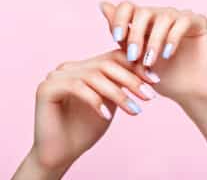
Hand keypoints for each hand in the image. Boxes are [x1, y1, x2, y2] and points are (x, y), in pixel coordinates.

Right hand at [15, 50, 156, 176]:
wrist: (61, 152)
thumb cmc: (86, 128)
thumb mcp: (110, 103)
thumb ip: (121, 86)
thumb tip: (148, 73)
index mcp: (85, 67)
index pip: (113, 58)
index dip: (136, 67)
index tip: (155, 81)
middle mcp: (71, 67)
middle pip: (106, 64)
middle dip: (132, 80)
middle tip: (150, 96)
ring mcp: (57, 75)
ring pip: (95, 76)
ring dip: (119, 94)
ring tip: (135, 111)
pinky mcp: (47, 88)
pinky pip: (77, 88)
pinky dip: (96, 101)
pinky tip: (108, 116)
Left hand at [101, 1, 206, 107]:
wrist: (191, 94)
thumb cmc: (164, 79)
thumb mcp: (137, 61)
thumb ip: (122, 36)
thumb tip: (102, 4)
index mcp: (147, 25)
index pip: (129, 7)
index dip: (119, 18)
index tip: (116, 38)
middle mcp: (163, 17)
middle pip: (143, 12)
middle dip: (135, 35)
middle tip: (133, 56)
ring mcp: (181, 18)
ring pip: (163, 17)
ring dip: (153, 41)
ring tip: (150, 62)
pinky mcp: (199, 23)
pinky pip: (183, 21)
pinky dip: (172, 38)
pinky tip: (168, 55)